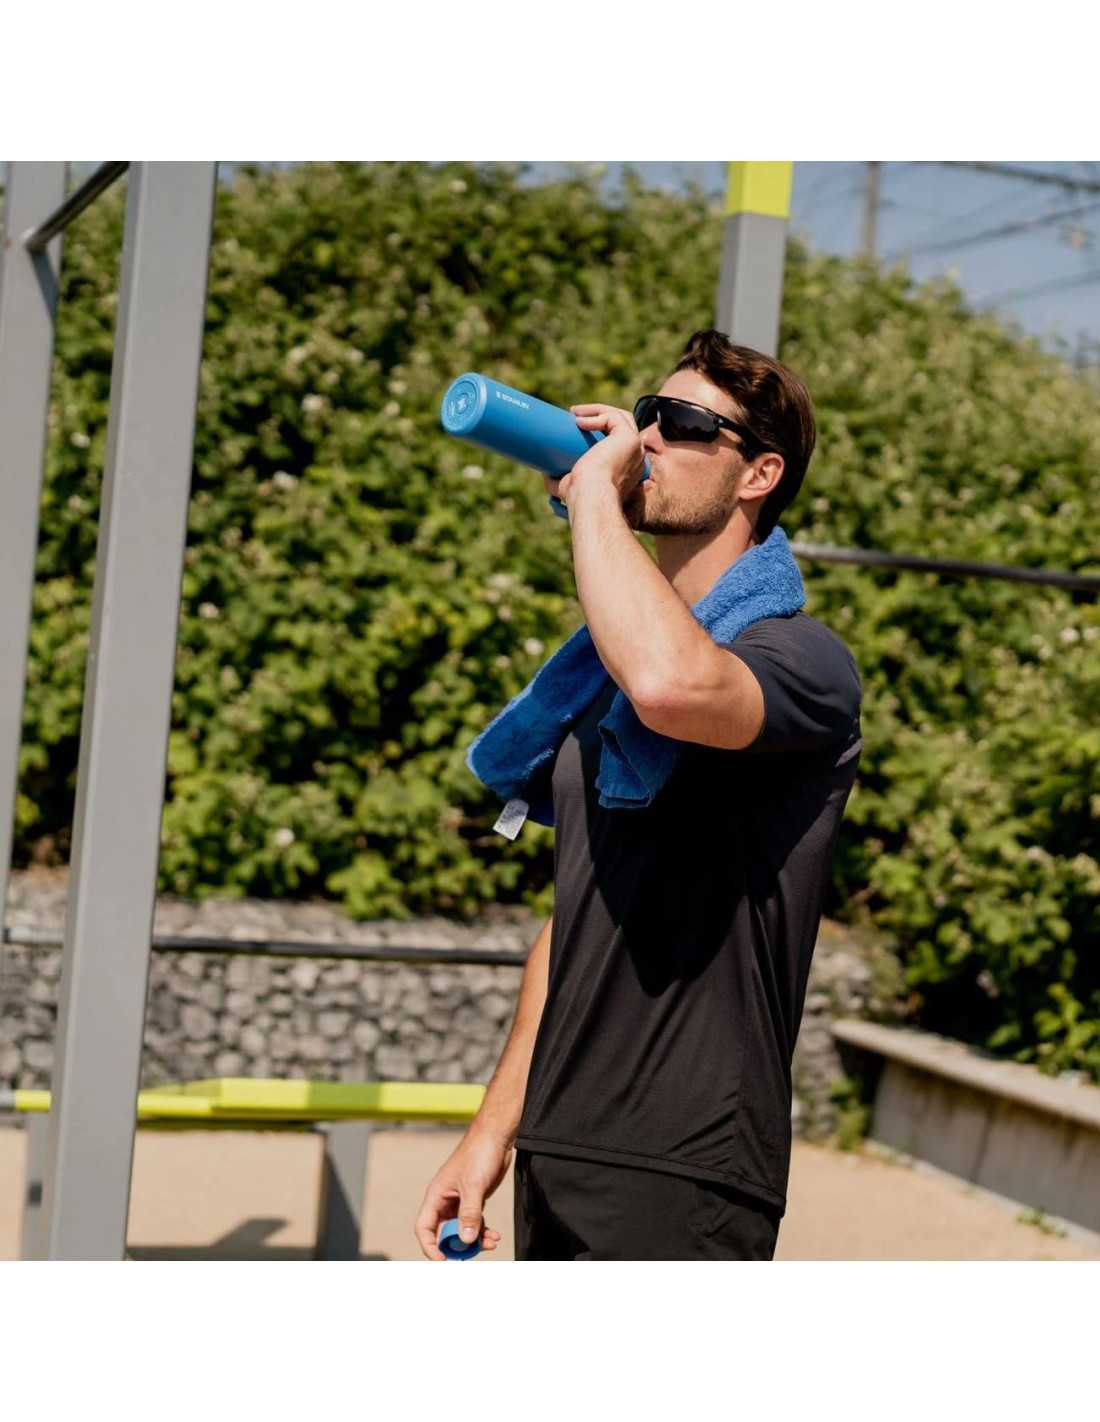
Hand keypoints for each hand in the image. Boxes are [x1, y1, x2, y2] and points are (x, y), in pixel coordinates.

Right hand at [414, 1125, 509, 1260]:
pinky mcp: (474, 1200)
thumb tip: (465, 1240)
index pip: (424, 1228)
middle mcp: (445, 1201)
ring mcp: (460, 1201)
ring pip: (461, 1230)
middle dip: (458, 1246)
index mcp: (436, 1196)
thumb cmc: (479, 1154)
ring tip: (491, 1241)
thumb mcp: (474, 1185)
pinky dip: (483, 1231)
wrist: (496, 1137)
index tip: (444, 1260)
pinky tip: (494, 1234)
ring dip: (474, 1240)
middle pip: (444, 1233)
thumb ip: (469, 1213)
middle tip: (474, 1252)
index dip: (431, 1246)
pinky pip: (474, 1223)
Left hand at [542, 403, 645, 510]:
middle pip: (622, 426)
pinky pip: (614, 418)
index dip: (600, 430)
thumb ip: (558, 481)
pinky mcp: (630, 439)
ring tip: (574, 412)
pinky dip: (597, 414)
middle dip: (599, 415)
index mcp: (626, 469)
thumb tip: (544, 474)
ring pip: (621, 417)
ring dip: (598, 410)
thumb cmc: (579, 497)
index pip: (619, 442)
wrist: (589, 497)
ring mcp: (635, 448)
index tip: (577, 426)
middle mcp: (635, 458)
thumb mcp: (568, 488)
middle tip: (574, 415)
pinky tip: (578, 420)